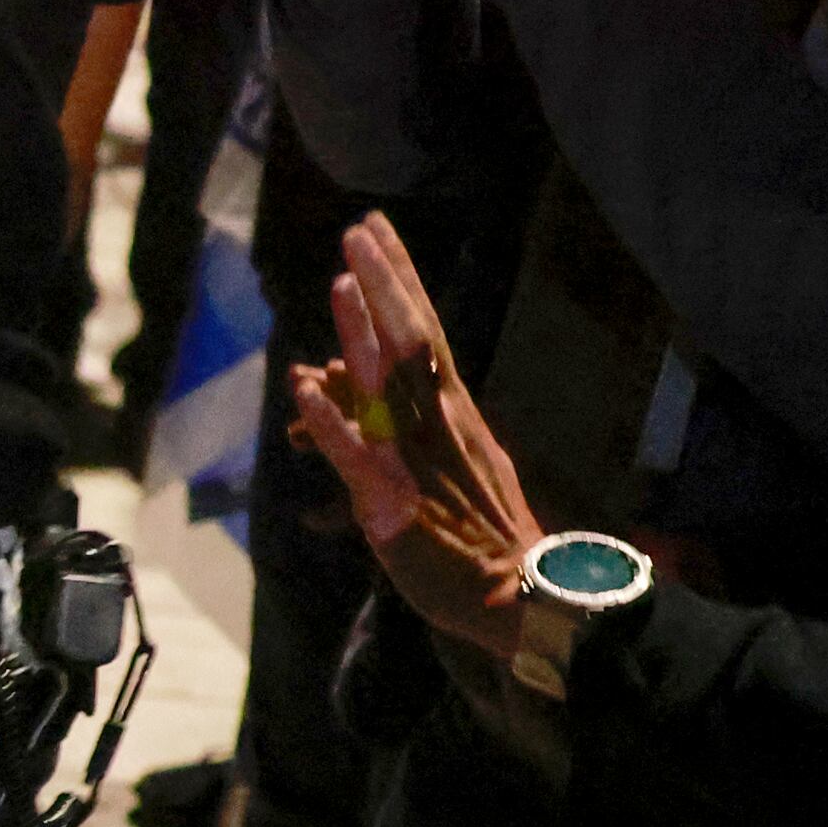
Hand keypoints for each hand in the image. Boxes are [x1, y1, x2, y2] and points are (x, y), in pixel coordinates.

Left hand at [283, 214, 544, 662]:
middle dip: (386, 283)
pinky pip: (357, 456)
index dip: (399, 281)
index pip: (424, 332)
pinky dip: (331, 421)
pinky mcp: (395, 503)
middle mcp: (439, 425)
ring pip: (389, 384)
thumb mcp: (446, 465)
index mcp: (453, 414)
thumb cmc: (480, 534)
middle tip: (361, 229)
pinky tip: (304, 387)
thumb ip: (394, 420)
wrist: (523, 597)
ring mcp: (418, 459)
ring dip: (363, 333)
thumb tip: (335, 377)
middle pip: (413, 341)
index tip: (377, 232)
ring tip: (341, 279)